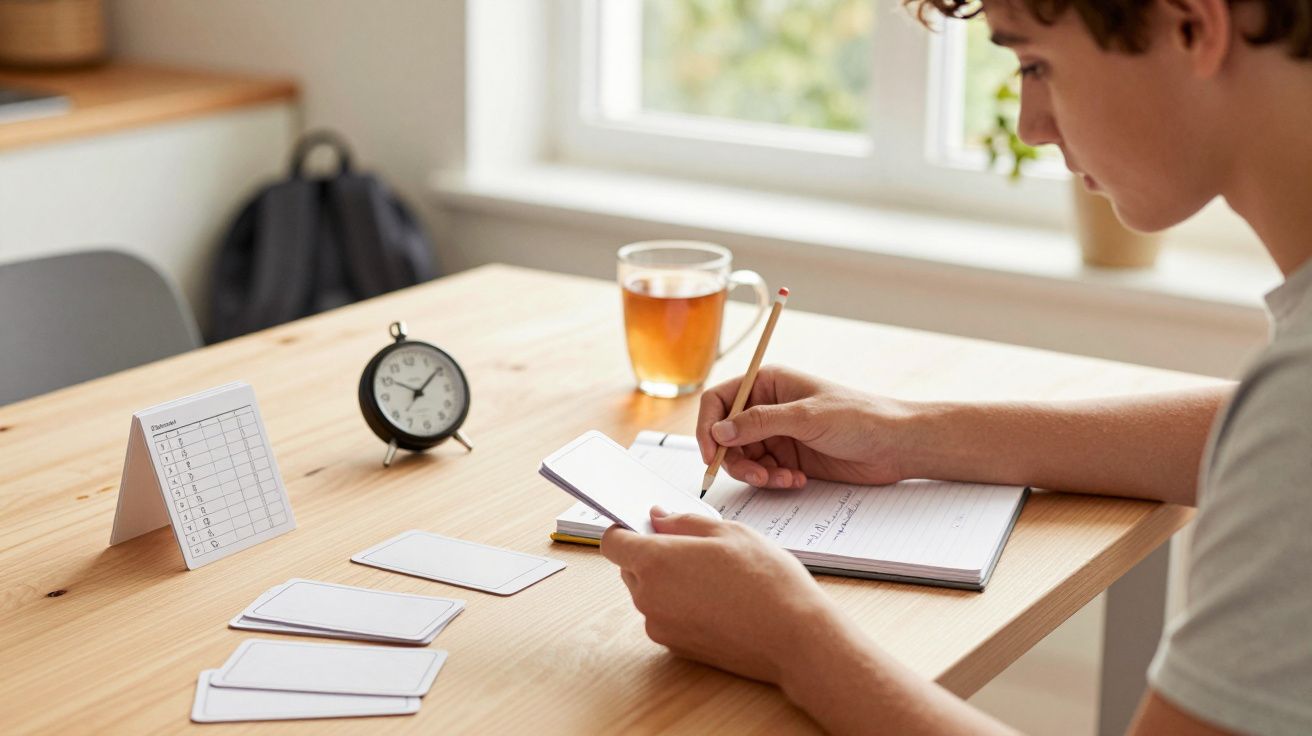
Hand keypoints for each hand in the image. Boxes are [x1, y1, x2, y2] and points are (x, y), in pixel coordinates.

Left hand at [601, 508, 834, 683]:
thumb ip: (683, 522)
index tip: (647, 526)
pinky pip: (665, 617)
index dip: (626, 530)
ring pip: (649, 593)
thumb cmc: (767, 580)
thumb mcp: (729, 532)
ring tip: (714, 577)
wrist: (794, 638)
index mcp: (655, 561)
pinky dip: (680, 606)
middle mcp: (648, 597)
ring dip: (668, 581)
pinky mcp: (675, 648)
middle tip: (696, 549)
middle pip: (629, 568)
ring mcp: (659, 626)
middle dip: (652, 555)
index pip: (612, 542)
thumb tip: (656, 518)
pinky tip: (717, 602)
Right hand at [697, 365, 913, 488]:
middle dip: (736, 459)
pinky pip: (764, 473)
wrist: (895, 444)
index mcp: (768, 383)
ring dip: (756, 474)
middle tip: (757, 475)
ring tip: (781, 479)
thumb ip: (759, 423)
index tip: (711, 454)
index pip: (718, 401)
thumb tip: (718, 432)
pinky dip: (773, 480)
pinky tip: (796, 480)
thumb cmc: (859, 417)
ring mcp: (778, 434)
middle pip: (726, 436)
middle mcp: (768, 407)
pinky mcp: (789, 458)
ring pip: (743, 458)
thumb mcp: (805, 417)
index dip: (708, 427)